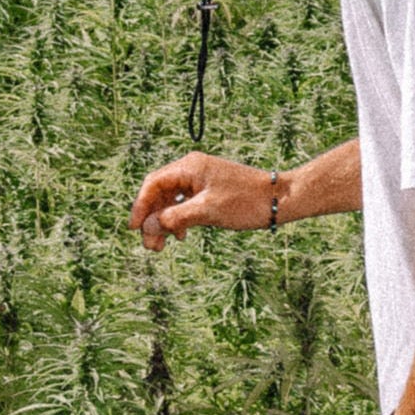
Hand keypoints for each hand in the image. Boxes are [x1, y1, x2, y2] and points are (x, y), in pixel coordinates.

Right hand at [133, 152, 277, 250]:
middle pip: (160, 193)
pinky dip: (179, 220)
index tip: (134, 229)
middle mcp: (192, 169)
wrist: (280, 200)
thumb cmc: (246, 202)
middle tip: (151, 246)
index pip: (153, 184)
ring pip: (171, 201)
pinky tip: (181, 236)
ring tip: (161, 246)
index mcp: (190, 167)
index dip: (140, 206)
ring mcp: (201, 180)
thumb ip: (175, 218)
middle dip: (152, 219)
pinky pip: (184, 204)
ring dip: (164, 222)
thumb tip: (148, 227)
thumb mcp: (207, 211)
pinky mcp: (209, 190)